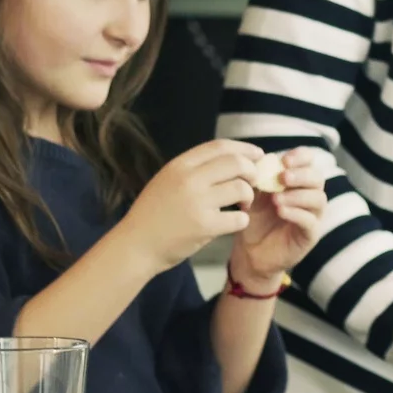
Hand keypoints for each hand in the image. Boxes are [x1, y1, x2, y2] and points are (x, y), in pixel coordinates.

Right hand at [113, 139, 262, 274]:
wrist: (134, 246)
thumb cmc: (153, 214)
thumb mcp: (167, 181)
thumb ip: (194, 170)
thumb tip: (233, 160)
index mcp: (179, 166)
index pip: (220, 146)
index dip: (244, 149)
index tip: (257, 155)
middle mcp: (188, 179)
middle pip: (236, 164)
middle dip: (252, 171)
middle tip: (253, 182)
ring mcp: (197, 202)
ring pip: (241, 189)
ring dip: (249, 197)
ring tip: (243, 205)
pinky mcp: (204, 226)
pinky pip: (239, 218)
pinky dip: (242, 220)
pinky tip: (235, 222)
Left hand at [231, 147, 328, 287]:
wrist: (251, 253)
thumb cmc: (255, 220)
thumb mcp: (253, 196)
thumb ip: (259, 179)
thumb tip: (259, 161)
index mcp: (297, 182)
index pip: (309, 162)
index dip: (301, 157)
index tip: (284, 160)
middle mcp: (309, 196)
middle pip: (317, 178)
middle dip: (301, 175)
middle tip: (282, 177)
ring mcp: (312, 216)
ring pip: (318, 199)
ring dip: (298, 195)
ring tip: (276, 198)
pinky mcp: (310, 235)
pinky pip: (311, 221)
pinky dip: (297, 214)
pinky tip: (281, 211)